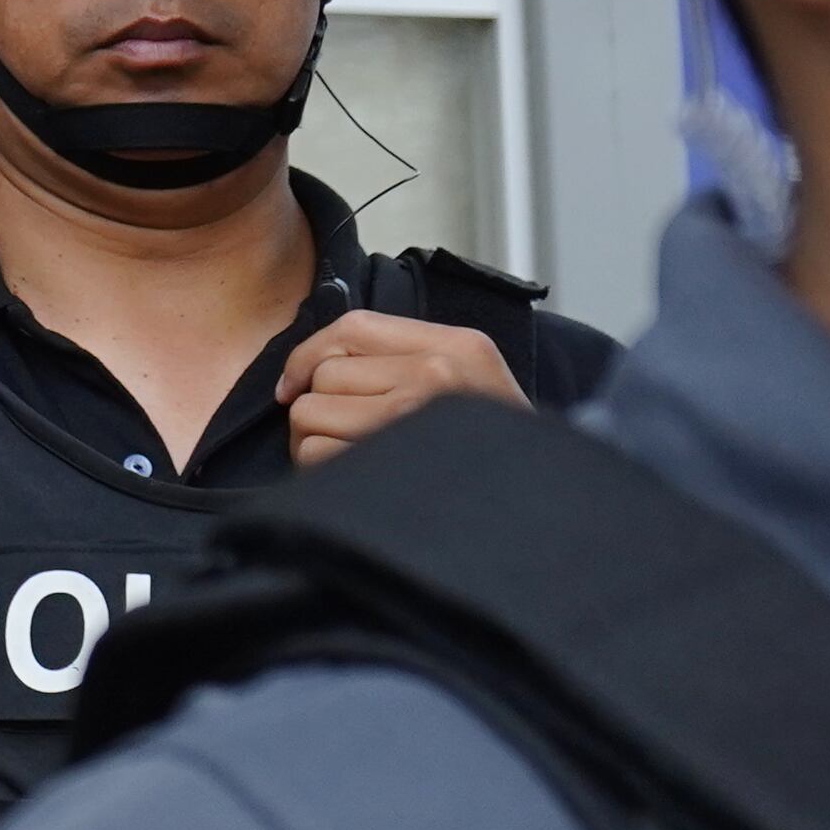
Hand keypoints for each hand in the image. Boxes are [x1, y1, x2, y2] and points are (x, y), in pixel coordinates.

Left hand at [275, 308, 523, 465]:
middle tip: (347, 433)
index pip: (352, 327)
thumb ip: (399, 358)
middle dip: (319, 407)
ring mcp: (415, 420)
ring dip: (316, 440)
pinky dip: (322, 469)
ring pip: (311, 413)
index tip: (294, 386)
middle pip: (325, 375)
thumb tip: (306, 371)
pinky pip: (316, 453)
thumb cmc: (489, 447)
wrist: (535, 502)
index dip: (308, 355)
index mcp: (458, 346)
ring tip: (353, 455)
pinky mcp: (392, 464)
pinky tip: (356, 478)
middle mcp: (438, 375)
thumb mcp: (466, 380)